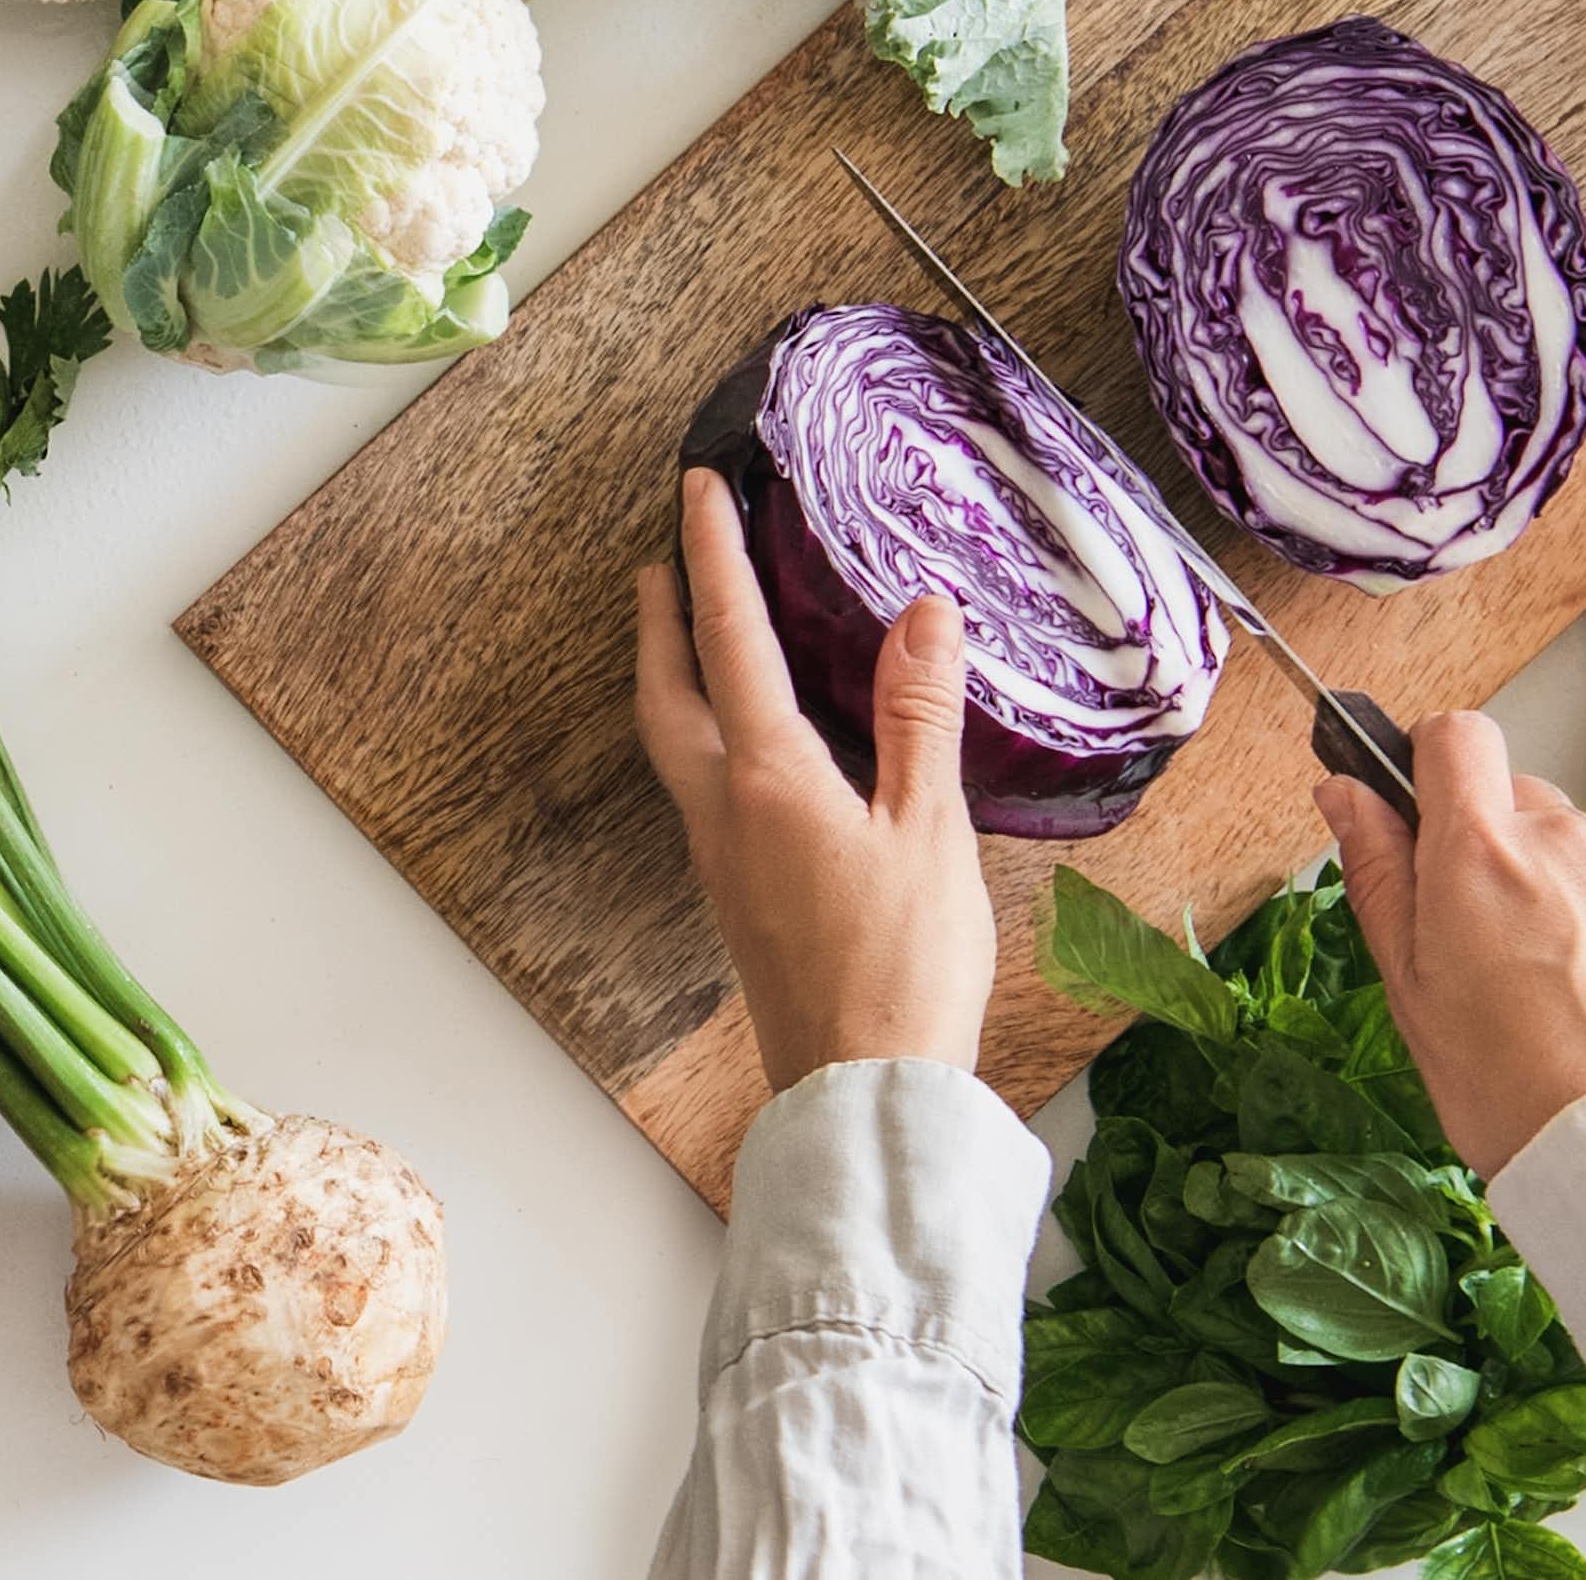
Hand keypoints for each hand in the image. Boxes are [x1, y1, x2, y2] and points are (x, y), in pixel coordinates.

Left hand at [635, 467, 997, 1094]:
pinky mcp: (738, 897)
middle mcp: (724, 811)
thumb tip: (920, 612)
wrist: (863, 1097)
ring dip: (671, 675)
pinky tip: (743, 744)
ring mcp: (723, 860)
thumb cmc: (903, 969)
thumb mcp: (928, 830)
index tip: (695, 488)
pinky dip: (704, 734)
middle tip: (657, 558)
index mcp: (767, 779)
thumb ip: (919, 717)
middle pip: (667, 692)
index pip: (730, 638)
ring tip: (686, 635)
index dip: (713, 555)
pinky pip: (701, 788)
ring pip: (675, 743)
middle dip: (658, 618)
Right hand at [1319, 711, 1585, 1178]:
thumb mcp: (1410, 987)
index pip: (1453, 735)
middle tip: (1478, 936)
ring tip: (1551, 988)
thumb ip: (1377, 873)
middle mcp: (1564, 842)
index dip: (1428, 759)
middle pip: (1514, 798)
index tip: (1417, 808)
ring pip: (1575, 850)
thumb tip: (1344, 793)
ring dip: (1554, 889)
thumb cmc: (1515, 1090)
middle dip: (1489, 845)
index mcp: (1480, 853)